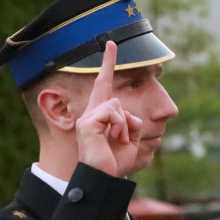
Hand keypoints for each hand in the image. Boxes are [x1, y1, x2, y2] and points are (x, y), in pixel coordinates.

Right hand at [74, 41, 142, 177]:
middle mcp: (91, 112)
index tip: (111, 43)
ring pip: (117, 106)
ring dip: (125, 127)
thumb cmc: (117, 161)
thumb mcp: (131, 139)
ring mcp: (87, 117)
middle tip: (119, 141)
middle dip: (126, 123)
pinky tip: (112, 139)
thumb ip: (132, 121)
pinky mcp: (87, 123)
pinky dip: (120, 127)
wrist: (105, 177)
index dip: (107, 63)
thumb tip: (124, 112)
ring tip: (116, 141)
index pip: (103, 84)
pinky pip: (112, 113)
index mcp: (101, 115)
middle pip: (116, 99)